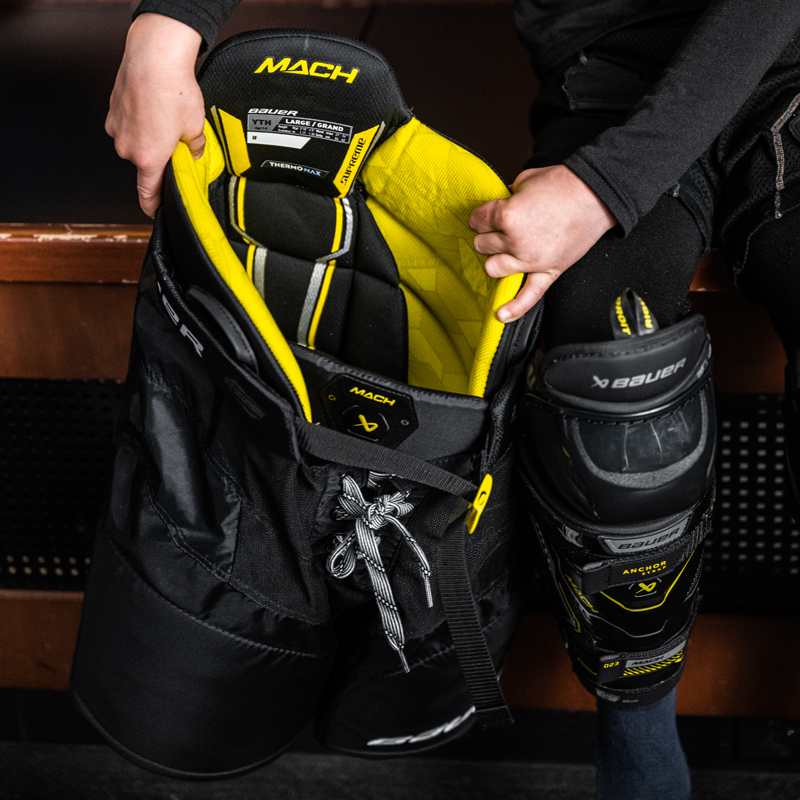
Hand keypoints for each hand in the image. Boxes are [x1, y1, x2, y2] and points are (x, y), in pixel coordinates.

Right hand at [106, 13, 205, 216]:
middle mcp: (127, 147)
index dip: (153, 207)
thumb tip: (194, 153)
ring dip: (150, 138)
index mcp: (148, 159)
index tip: (157, 213)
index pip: (147, 194)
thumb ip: (194, 148)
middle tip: (175, 145)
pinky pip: (129, 124)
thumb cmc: (172, 90)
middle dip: (160, 158)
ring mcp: (117, 128)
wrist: (153, 56)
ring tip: (165, 120)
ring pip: (136, 143)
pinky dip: (140, 121)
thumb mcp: (195, 128)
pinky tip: (154, 108)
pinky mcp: (113, 111)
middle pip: (145, 165)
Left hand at [469, 165, 617, 320]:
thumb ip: (507, 197)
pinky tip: (501, 314)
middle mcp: (517, 242)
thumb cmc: (565, 185)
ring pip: (493, 268)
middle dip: (487, 234)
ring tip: (502, 251)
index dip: (479, 215)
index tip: (484, 215)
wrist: (598, 195)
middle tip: (497, 227)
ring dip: (494, 259)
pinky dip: (514, 308)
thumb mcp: (526, 180)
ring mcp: (532, 260)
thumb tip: (500, 204)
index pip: (477, 221)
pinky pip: (529, 296)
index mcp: (509, 216)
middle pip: (482, 245)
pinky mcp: (549, 271)